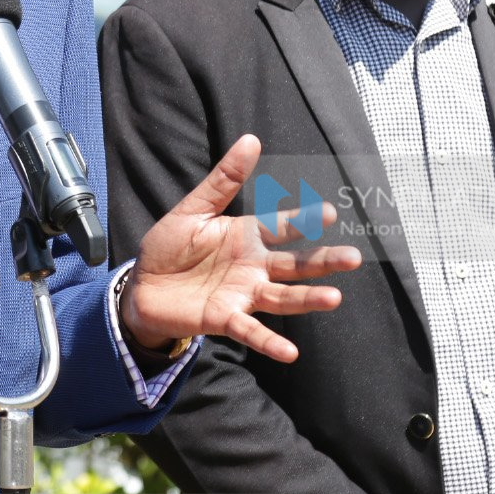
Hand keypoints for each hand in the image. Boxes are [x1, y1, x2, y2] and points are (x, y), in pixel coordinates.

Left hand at [120, 134, 360, 362]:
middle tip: (353, 258)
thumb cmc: (169, 247)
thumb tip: (251, 140)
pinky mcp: (225, 319)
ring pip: (281, 297)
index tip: (328, 213)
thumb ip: (223, 180)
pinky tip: (291, 353)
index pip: (281, 226)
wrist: (141, 286)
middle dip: (322, 262)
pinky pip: (251, 331)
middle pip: (293, 264)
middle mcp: (252, 267)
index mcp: (246, 236)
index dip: (303, 220)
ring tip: (334, 299)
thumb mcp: (194, 209)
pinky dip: (269, 342)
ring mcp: (241, 294)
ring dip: (307, 300)